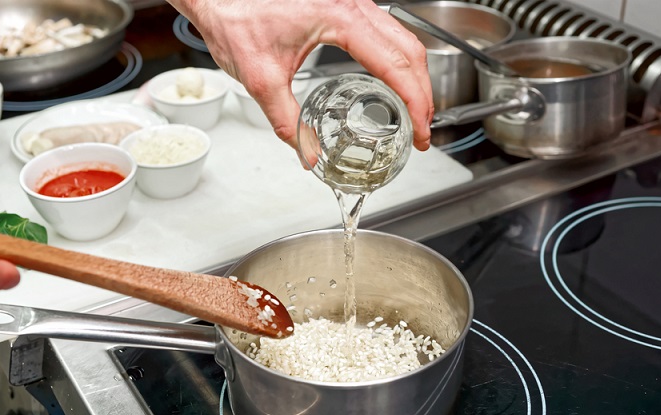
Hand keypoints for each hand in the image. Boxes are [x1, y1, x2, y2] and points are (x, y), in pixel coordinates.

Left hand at [171, 0, 433, 151]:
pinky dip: (397, 60)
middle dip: (424, 93)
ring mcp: (352, 2)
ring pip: (402, 37)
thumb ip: (287, 120)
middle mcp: (353, 4)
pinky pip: (385, 31)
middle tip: (423, 130)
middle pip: (410, 49)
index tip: (421, 132)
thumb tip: (308, 154)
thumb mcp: (260, 78)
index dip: (416, 103)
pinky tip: (391, 83)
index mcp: (341, 17)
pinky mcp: (343, 5)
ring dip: (414, 76)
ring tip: (414, 113)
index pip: (395, 64)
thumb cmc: (236, 16)